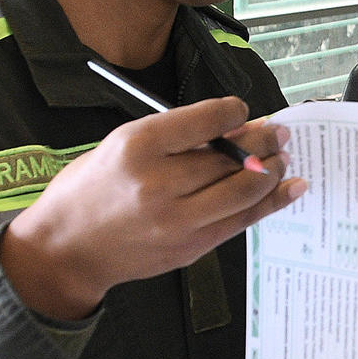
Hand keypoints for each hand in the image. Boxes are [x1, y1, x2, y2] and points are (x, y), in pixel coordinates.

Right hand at [0, 98, 304, 319]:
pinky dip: (272, 202)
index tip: (243, 110)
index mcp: (138, 146)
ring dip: (273, 170)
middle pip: (230, 156)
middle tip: (278, 133)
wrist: (66, 248)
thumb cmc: (90, 189)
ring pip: (244, 189)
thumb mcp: (120, 144)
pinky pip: (242, 220)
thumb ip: (173, 136)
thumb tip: (232, 126)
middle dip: (262, 141)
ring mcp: (177, 220)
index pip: (205, 120)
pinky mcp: (191, 246)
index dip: (234, 111)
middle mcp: (159, 183)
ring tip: (283, 157)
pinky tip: (292, 187)